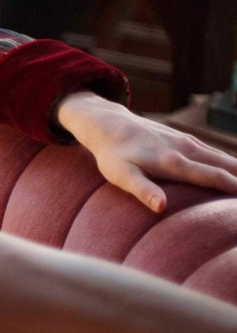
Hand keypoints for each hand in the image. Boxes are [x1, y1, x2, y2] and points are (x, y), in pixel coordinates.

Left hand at [56, 92, 236, 212]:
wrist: (109, 125)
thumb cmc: (113, 155)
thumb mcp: (121, 175)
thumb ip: (143, 190)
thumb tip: (161, 207)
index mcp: (174, 163)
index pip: (213, 177)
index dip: (234, 188)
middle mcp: (186, 150)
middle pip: (225, 166)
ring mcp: (187, 142)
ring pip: (222, 157)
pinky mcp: (184, 139)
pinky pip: (213, 152)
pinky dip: (228, 162)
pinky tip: (234, 170)